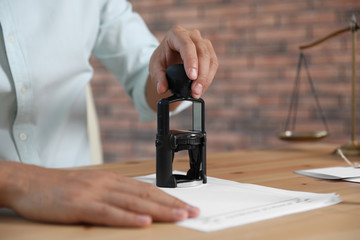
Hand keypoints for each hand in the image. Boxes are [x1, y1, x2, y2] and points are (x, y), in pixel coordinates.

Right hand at [0, 161, 198, 226]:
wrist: (31, 182)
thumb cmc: (62, 187)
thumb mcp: (93, 186)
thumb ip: (113, 194)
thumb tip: (136, 206)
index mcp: (112, 180)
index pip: (147, 189)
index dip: (169, 198)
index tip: (186, 205)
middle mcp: (108, 184)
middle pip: (146, 195)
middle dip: (172, 205)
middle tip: (193, 212)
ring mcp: (94, 193)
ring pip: (133, 202)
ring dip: (159, 210)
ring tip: (179, 217)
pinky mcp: (80, 204)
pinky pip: (108, 212)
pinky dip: (128, 218)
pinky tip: (144, 223)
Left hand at [149, 25, 217, 98]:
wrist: (168, 58)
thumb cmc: (162, 60)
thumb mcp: (155, 68)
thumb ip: (158, 78)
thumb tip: (161, 89)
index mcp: (176, 34)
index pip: (187, 45)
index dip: (191, 61)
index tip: (192, 77)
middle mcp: (192, 35)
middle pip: (202, 52)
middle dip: (200, 74)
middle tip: (195, 91)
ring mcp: (202, 42)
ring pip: (210, 59)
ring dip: (206, 78)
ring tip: (197, 92)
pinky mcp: (209, 52)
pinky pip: (213, 65)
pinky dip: (208, 78)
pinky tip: (201, 88)